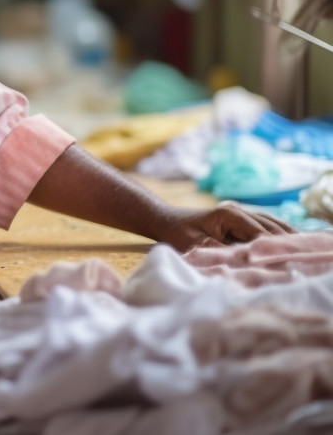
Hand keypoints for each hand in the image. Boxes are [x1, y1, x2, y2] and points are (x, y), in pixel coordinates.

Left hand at [154, 202, 293, 251]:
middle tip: (307, 260)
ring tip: (308, 254)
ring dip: (289, 240)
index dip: (276, 249)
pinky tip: (295, 246)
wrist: (165, 220)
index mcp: (229, 214)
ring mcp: (243, 212)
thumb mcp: (194, 246)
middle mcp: (240, 210)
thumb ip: (220, 252)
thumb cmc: (177, 234)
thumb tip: (244, 261)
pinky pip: (269, 226)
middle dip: (289, 244)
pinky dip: (282, 236)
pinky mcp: (243, 219)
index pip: (261, 233)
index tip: (291, 263)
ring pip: (275, 225)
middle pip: (273, 228)